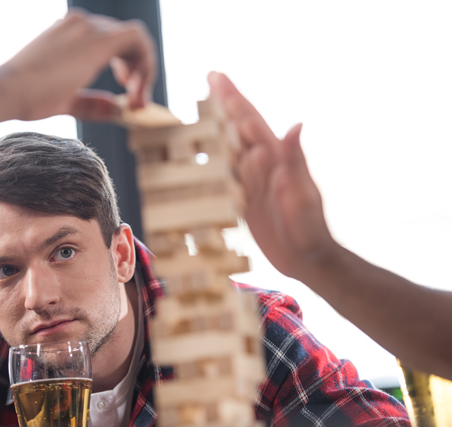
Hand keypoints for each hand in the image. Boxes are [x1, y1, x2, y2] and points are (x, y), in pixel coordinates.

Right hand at [0, 9, 155, 121]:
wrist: (9, 90)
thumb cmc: (28, 97)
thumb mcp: (67, 100)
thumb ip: (92, 103)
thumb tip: (117, 108)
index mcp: (71, 33)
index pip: (112, 42)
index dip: (127, 67)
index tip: (126, 94)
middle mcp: (81, 24)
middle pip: (125, 41)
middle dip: (138, 72)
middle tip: (135, 101)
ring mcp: (88, 27)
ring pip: (135, 38)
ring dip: (143, 70)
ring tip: (136, 99)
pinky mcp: (96, 38)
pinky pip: (137, 39)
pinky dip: (146, 63)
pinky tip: (136, 89)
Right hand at [208, 72, 336, 280]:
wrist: (307, 259)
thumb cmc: (310, 229)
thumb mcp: (304, 195)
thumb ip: (296, 161)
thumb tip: (295, 125)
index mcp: (276, 158)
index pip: (250, 120)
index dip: (233, 97)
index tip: (217, 76)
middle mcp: (262, 165)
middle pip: (238, 127)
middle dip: (225, 101)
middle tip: (211, 78)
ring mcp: (252, 182)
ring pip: (230, 148)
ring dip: (218, 126)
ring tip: (207, 106)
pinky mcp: (244, 200)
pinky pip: (226, 175)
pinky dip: (215, 161)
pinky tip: (208, 153)